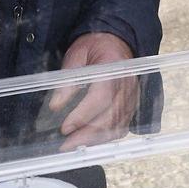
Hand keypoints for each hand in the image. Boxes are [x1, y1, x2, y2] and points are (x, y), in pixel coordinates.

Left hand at [48, 31, 136, 150]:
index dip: (83, 115)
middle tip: (66, 145)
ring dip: (95, 140)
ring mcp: (133, 98)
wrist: (117, 41)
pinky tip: (90, 142)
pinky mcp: (132, 106)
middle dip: (87, 135)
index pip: (101, 97)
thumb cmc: (95, 46)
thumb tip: (56, 106)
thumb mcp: (76, 55)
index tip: (65, 128)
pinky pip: (122, 127)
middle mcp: (127, 86)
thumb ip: (67, 80)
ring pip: (118, 126)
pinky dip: (106, 138)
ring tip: (74, 146)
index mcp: (113, 68)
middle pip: (111, 117)